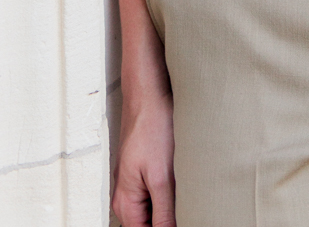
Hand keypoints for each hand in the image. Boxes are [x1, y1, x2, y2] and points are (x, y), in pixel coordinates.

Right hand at [111, 87, 175, 225]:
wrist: (148, 94)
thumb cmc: (151, 127)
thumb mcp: (162, 177)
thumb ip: (163, 214)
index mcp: (125, 203)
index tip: (182, 221)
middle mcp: (125, 196)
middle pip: (146, 224)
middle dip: (165, 221)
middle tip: (183, 207)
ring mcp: (133, 182)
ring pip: (151, 210)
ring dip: (167, 210)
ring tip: (183, 195)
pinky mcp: (143, 170)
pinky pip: (154, 194)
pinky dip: (167, 195)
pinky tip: (179, 183)